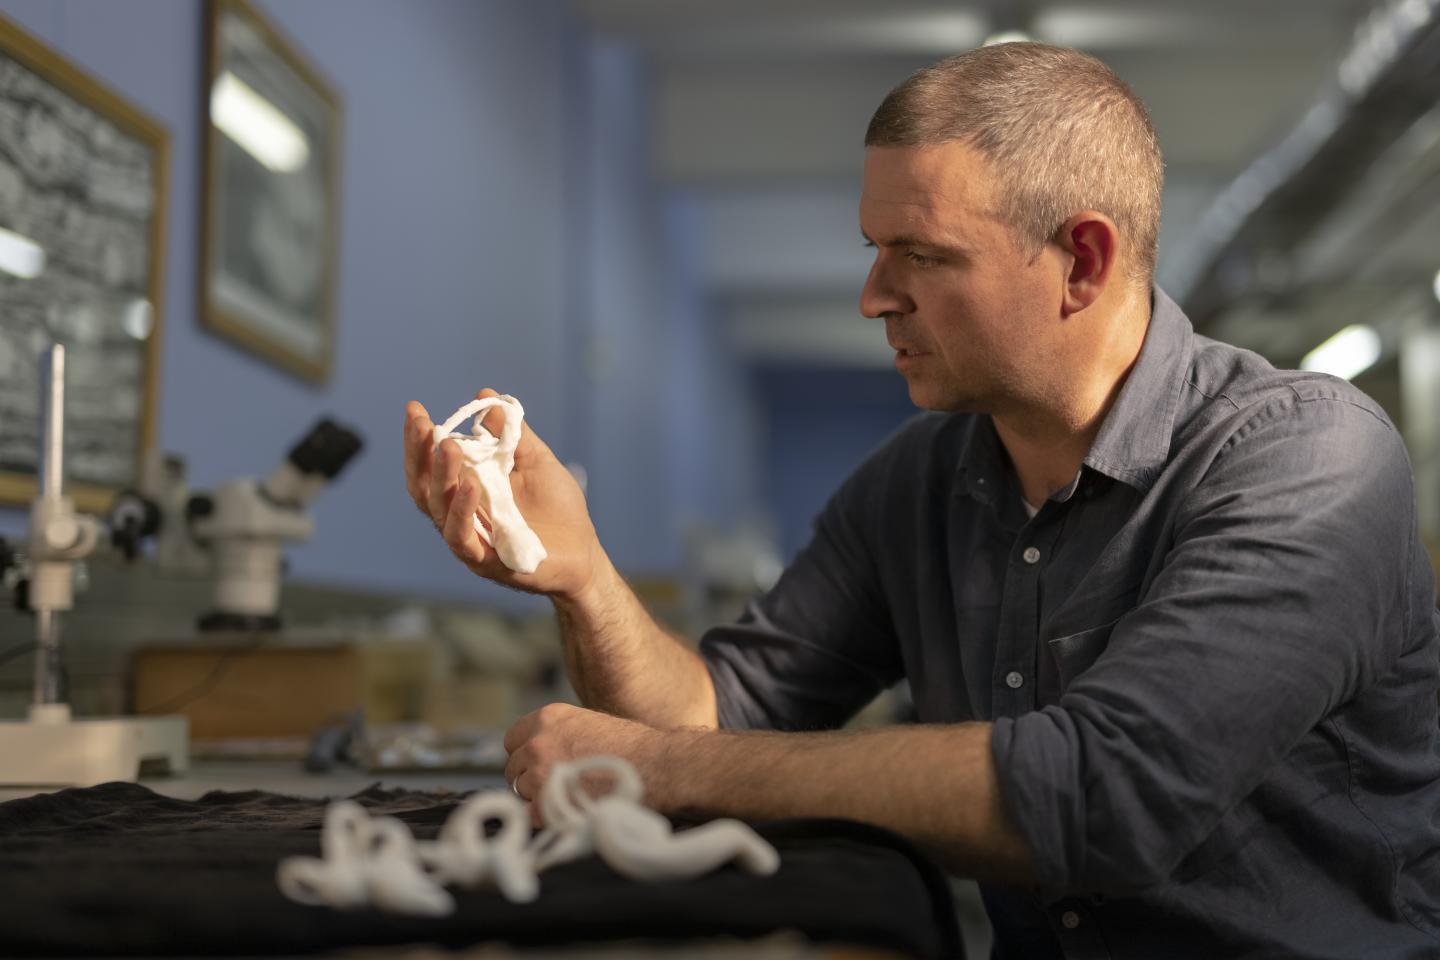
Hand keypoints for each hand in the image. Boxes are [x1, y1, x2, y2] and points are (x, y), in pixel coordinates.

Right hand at [403, 390, 603, 598]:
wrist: (583, 553)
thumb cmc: (558, 509)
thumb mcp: (536, 461)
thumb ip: (512, 433)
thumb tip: (486, 396)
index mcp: (466, 490)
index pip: (431, 464)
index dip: (419, 439)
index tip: (414, 408)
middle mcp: (459, 514)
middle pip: (423, 486)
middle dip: (419, 452)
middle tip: (423, 423)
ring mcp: (470, 539)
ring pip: (439, 509)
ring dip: (441, 476)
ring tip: (448, 445)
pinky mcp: (485, 561)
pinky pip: (462, 538)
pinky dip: (463, 511)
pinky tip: (472, 485)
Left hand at [503, 703, 668, 812]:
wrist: (654, 766)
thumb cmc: (633, 747)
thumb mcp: (590, 723)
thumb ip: (563, 735)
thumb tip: (550, 754)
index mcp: (548, 717)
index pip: (513, 740)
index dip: (525, 756)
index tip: (538, 766)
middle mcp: (538, 741)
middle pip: (514, 768)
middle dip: (529, 779)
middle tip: (554, 788)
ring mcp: (540, 771)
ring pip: (521, 791)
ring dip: (538, 798)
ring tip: (566, 800)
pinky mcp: (547, 800)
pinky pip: (531, 813)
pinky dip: (545, 817)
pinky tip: (567, 812)